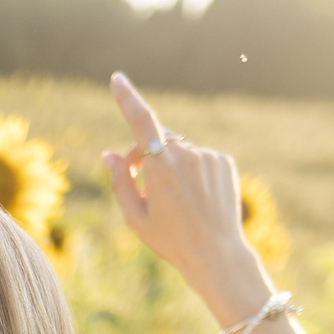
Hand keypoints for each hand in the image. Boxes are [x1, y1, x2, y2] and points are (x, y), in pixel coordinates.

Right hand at [98, 74, 271, 328]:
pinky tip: (196, 197)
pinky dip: (193, 171)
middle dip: (146, 154)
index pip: (141, 121)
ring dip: (172, 166)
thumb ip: (120, 181)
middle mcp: (186, 155)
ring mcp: (208, 156)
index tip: (118, 79)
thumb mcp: (135, 217)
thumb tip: (110, 154)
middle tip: (141, 185)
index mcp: (160, 168)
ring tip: (177, 201)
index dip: (127, 98)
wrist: (217, 254)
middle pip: (157, 140)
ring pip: (180, 151)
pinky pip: (200, 157)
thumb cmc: (171, 240)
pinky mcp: (224, 161)